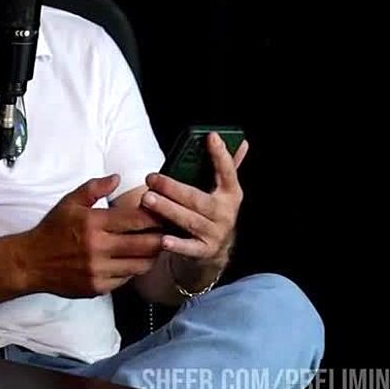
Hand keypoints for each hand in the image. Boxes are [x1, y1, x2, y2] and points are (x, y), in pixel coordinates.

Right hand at [21, 174, 164, 297]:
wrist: (31, 262)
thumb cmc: (52, 229)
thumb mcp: (69, 202)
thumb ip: (94, 188)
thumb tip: (117, 177)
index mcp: (93, 223)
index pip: (136, 219)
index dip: (155, 216)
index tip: (164, 212)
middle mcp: (99, 248)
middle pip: (146, 244)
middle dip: (162, 237)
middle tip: (170, 232)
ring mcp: (99, 270)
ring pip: (141, 265)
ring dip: (152, 256)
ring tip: (156, 246)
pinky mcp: (98, 287)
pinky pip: (126, 279)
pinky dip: (133, 269)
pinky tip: (133, 260)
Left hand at [141, 132, 248, 261]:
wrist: (215, 250)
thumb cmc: (211, 212)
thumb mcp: (221, 191)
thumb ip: (227, 167)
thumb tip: (242, 142)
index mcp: (231, 194)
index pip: (227, 171)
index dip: (220, 155)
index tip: (211, 137)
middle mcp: (225, 213)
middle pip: (198, 199)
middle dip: (173, 189)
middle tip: (151, 178)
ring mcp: (215, 233)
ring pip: (189, 221)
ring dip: (167, 210)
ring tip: (147, 200)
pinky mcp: (204, 251)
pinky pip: (189, 248)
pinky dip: (177, 245)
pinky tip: (163, 239)